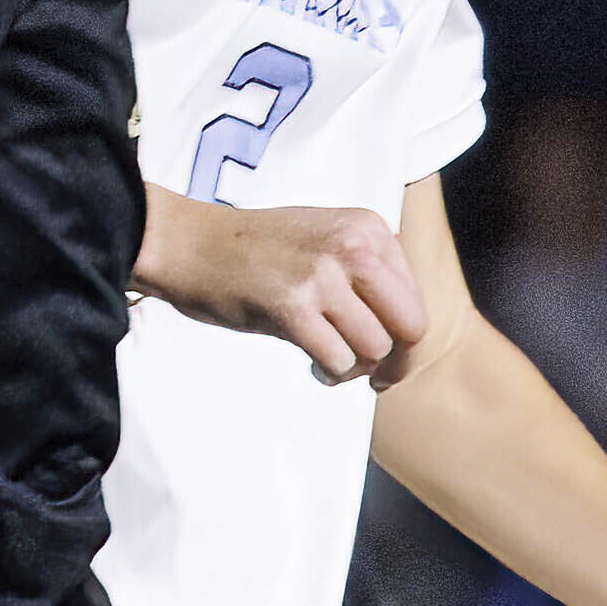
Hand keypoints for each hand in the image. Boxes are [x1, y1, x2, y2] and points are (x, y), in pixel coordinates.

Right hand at [139, 197, 425, 384]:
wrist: (191, 244)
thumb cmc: (254, 251)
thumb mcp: (325, 238)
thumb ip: (366, 271)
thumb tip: (402, 330)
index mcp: (367, 227)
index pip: (415, 297)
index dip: (407, 338)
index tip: (388, 359)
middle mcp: (353, 246)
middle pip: (411, 325)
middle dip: (397, 362)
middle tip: (376, 378)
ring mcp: (323, 275)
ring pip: (375, 348)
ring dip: (355, 368)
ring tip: (329, 363)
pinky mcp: (292, 306)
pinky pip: (338, 360)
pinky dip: (330, 373)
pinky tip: (314, 366)